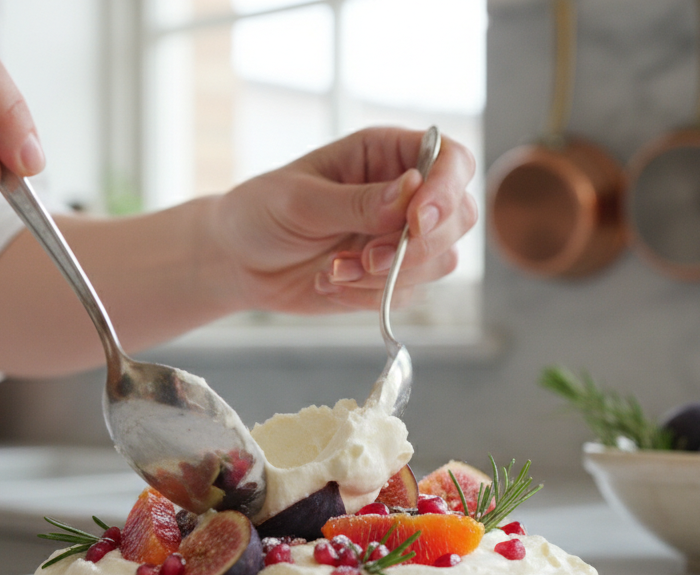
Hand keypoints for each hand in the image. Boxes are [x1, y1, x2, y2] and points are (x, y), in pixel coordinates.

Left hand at [212, 127, 477, 313]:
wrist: (238, 261)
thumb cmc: (262, 212)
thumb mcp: (300, 200)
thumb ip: (357, 201)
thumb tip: (411, 190)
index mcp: (387, 154)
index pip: (450, 160)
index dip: (446, 189)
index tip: (415, 221)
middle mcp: (406, 193)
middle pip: (460, 215)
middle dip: (418, 245)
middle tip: (367, 258)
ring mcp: (402, 237)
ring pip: (442, 259)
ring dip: (392, 275)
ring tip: (335, 271)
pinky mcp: (393, 277)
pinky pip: (410, 293)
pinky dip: (372, 296)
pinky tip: (330, 282)